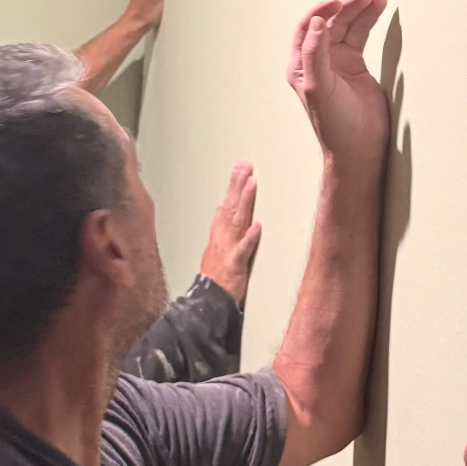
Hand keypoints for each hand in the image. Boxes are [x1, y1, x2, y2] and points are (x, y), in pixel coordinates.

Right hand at [200, 162, 261, 306]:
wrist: (209, 300)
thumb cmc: (215, 276)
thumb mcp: (213, 247)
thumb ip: (218, 228)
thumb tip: (219, 209)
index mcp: (219, 233)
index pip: (226, 204)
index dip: (233, 185)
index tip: (240, 168)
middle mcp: (222, 237)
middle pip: (231, 206)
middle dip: (237, 184)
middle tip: (245, 165)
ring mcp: (228, 249)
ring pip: (237, 221)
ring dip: (244, 202)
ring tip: (251, 184)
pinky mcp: (235, 264)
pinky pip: (243, 249)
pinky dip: (249, 238)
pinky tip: (257, 226)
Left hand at [287, 0, 389, 167]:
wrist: (359, 147)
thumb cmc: (334, 124)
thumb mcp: (320, 88)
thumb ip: (316, 55)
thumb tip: (316, 23)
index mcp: (301, 64)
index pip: (308, 27)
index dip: (322, 11)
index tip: (338, 1)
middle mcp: (317, 60)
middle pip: (330, 23)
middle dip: (346, 6)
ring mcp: (337, 62)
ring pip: (347, 26)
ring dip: (360, 10)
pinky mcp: (356, 65)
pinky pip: (361, 36)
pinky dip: (369, 21)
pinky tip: (378, 8)